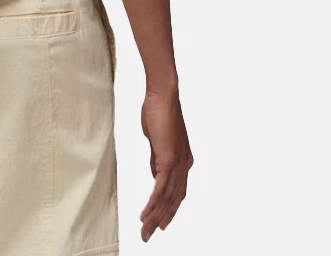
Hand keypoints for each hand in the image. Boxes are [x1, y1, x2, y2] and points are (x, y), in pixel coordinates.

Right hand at [139, 87, 193, 241]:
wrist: (163, 95)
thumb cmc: (159, 111)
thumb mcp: (157, 140)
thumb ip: (157, 158)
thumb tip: (155, 174)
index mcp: (183, 161)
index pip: (177, 192)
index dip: (169, 209)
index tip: (161, 223)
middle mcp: (185, 165)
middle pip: (174, 200)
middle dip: (162, 219)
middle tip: (149, 235)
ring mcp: (178, 164)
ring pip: (167, 198)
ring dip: (155, 217)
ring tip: (145, 231)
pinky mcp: (169, 160)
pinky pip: (160, 189)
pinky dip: (153, 204)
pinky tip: (145, 215)